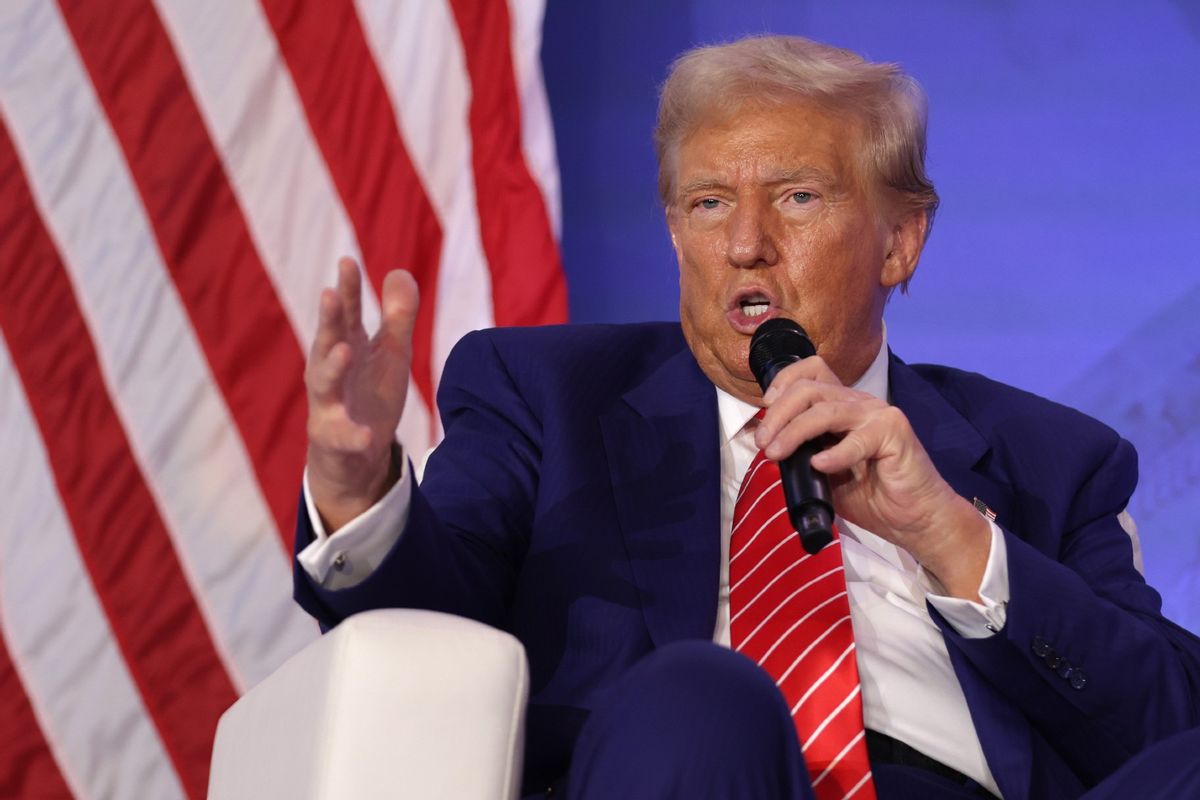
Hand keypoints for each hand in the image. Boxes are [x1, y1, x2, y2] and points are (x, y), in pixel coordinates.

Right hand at [305, 257, 417, 531]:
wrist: (356, 454)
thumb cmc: (370, 393)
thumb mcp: (390, 353)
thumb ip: (397, 316)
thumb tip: (401, 271)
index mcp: (346, 346)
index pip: (346, 313)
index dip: (348, 288)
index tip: (347, 261)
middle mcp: (331, 371)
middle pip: (327, 340)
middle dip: (329, 318)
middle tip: (331, 293)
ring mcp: (329, 404)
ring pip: (324, 383)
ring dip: (333, 366)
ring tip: (345, 350)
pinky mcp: (335, 438)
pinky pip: (343, 437)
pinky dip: (353, 436)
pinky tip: (367, 435)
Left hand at [754, 356, 990, 598]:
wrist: (914, 519)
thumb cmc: (872, 496)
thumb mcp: (824, 473)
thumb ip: (802, 454)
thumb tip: (768, 446)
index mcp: (842, 406)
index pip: (811, 371)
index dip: (783, 382)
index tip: (763, 409)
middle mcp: (859, 404)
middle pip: (809, 388)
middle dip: (778, 413)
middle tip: (763, 443)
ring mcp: (878, 415)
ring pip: (826, 409)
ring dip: (794, 431)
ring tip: (776, 453)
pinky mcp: (894, 433)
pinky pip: (857, 439)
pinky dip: (834, 453)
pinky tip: (820, 466)